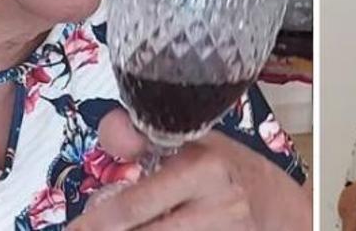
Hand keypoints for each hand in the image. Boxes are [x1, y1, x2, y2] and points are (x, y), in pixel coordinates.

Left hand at [69, 108, 309, 229]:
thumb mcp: (194, 142)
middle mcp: (217, 208)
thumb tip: (110, 134)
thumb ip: (148, 137)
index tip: (74, 229)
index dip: (96, 223)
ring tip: (118, 227)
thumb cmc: (230, 170)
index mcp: (204, 169)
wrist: (280, 210)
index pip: (135, 205)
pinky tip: (149, 229)